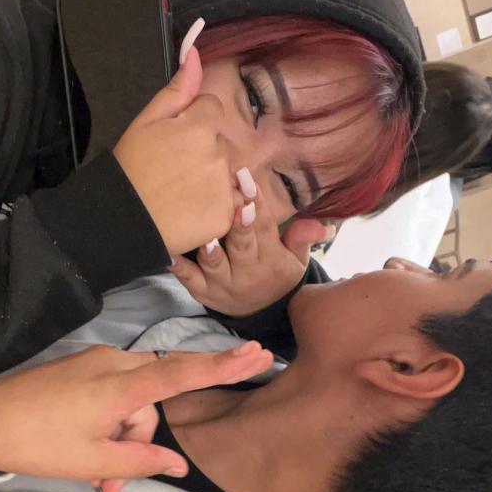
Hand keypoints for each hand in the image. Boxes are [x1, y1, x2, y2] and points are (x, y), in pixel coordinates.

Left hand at [0, 341, 272, 491]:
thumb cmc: (37, 443)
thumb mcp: (92, 461)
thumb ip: (141, 462)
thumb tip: (178, 464)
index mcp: (120, 385)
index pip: (183, 372)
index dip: (223, 366)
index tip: (257, 354)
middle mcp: (113, 364)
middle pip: (153, 401)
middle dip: (140, 442)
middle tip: (111, 487)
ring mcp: (95, 363)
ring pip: (132, 403)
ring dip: (120, 440)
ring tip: (92, 476)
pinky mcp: (80, 370)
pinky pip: (112, 396)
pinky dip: (108, 426)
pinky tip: (85, 453)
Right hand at [112, 45, 242, 256]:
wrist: (124, 220)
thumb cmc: (130, 169)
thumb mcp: (145, 122)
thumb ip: (177, 89)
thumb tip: (195, 52)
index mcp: (199, 125)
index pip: (213, 110)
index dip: (194, 123)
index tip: (175, 141)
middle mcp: (217, 152)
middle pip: (221, 143)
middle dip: (204, 152)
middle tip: (174, 171)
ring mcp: (223, 185)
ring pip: (227, 173)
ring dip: (211, 180)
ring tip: (181, 192)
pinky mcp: (226, 214)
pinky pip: (230, 203)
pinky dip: (215, 206)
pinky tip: (190, 209)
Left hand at [172, 180, 327, 316]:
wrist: (261, 313)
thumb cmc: (276, 273)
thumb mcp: (296, 259)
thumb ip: (302, 238)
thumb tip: (321, 226)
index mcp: (272, 260)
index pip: (266, 228)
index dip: (258, 203)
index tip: (247, 178)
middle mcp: (248, 272)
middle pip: (242, 245)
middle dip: (239, 223)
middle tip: (234, 199)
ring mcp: (223, 284)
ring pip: (216, 264)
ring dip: (210, 250)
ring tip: (206, 236)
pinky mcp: (203, 292)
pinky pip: (189, 279)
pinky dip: (178, 267)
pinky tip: (169, 253)